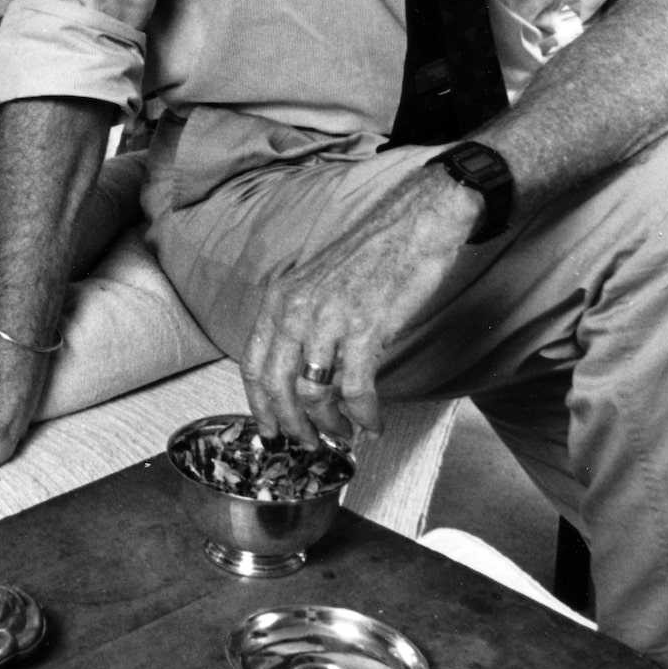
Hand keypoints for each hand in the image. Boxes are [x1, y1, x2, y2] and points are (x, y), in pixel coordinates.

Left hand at [239, 164, 475, 448]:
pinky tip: (374, 422)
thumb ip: (303, 322)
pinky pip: (355, 390)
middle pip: (277, 388)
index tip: (271, 431)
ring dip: (330, 425)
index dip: (260, 406)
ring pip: (313, 395)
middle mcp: (296, 309)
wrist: (414, 224)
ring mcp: (329, 319)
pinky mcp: (365, 329)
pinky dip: (364, 416)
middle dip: (293, 426)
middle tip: (311, 444)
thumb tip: (301, 375)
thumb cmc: (373, 255)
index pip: (254, 365)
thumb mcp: (320, 284)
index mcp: (281, 298)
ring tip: (346, 434)